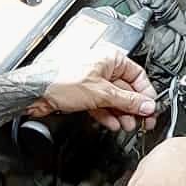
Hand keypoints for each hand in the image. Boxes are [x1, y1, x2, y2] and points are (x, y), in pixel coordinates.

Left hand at [26, 49, 156, 131]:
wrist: (36, 92)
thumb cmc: (61, 81)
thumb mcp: (101, 92)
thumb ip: (127, 100)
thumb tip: (146, 105)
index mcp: (111, 59)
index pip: (138, 75)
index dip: (145, 93)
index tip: (150, 108)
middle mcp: (104, 69)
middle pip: (127, 90)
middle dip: (134, 107)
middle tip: (143, 121)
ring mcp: (94, 83)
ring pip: (115, 100)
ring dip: (123, 114)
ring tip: (128, 125)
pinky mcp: (85, 95)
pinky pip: (103, 106)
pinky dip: (109, 115)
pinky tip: (113, 124)